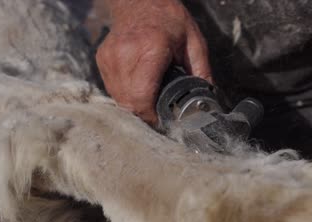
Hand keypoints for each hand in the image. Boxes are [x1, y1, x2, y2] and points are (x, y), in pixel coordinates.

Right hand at [96, 0, 211, 124]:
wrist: (140, 0)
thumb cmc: (170, 21)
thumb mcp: (194, 43)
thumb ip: (202, 72)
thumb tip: (209, 100)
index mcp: (150, 49)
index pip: (142, 96)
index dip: (152, 115)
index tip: (162, 119)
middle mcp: (125, 54)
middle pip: (129, 102)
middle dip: (144, 113)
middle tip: (158, 113)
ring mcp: (110, 57)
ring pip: (118, 98)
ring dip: (133, 105)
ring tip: (149, 99)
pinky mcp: (102, 59)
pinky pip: (112, 89)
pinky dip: (125, 94)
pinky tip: (138, 87)